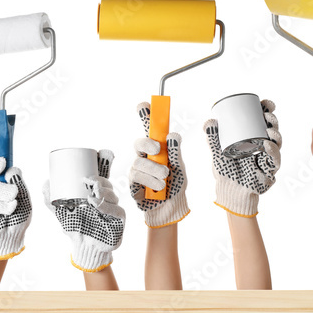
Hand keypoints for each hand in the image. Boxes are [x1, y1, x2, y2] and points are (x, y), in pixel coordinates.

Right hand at [0, 158, 31, 259]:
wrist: (12, 238)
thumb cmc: (19, 218)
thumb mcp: (25, 199)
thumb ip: (19, 183)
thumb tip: (12, 169)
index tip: (2, 163)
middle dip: (1, 186)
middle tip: (14, 193)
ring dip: (0, 200)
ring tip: (12, 208)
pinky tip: (2, 215)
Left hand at [43, 150, 124, 271]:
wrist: (83, 246)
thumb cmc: (75, 226)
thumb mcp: (60, 211)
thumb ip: (50, 199)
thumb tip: (46, 182)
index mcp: (95, 192)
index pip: (101, 175)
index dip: (104, 163)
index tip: (100, 153)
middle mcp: (107, 198)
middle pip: (107, 184)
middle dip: (99, 180)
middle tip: (87, 181)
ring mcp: (114, 208)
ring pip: (112, 195)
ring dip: (102, 193)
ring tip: (91, 195)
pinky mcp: (120, 219)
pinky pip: (117, 210)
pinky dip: (107, 206)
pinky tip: (97, 204)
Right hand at [128, 102, 189, 227]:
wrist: (171, 208)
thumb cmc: (175, 185)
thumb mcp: (180, 168)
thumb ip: (175, 153)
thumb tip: (172, 136)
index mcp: (157, 149)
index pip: (150, 129)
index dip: (145, 115)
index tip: (144, 104)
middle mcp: (145, 156)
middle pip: (139, 142)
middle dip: (147, 143)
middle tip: (157, 149)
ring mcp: (137, 168)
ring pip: (139, 161)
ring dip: (154, 169)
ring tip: (165, 177)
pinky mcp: (132, 182)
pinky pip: (137, 176)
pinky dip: (150, 180)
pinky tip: (159, 186)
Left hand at [205, 99, 281, 216]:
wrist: (229, 191)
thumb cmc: (226, 171)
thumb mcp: (217, 152)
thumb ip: (213, 139)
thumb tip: (209, 121)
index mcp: (253, 138)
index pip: (262, 122)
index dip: (267, 111)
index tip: (266, 103)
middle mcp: (263, 147)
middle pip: (273, 130)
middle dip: (273, 121)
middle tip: (267, 115)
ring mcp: (268, 159)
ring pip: (277, 144)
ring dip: (276, 134)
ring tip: (269, 129)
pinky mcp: (270, 171)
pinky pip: (274, 160)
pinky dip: (272, 152)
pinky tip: (267, 145)